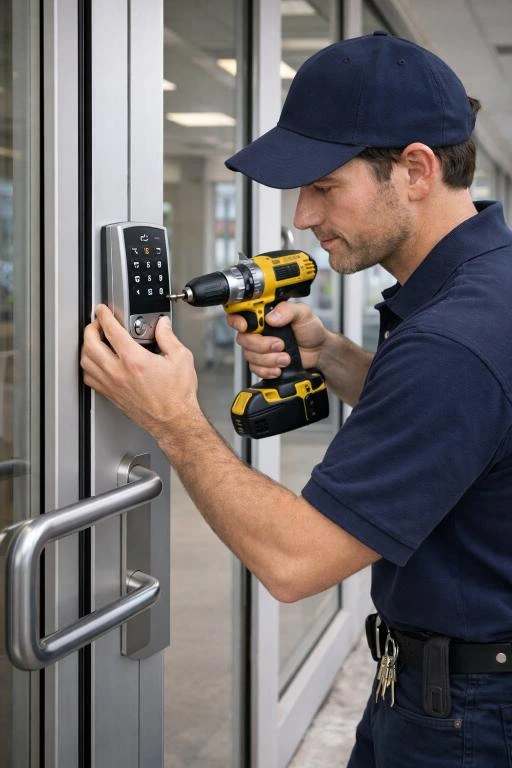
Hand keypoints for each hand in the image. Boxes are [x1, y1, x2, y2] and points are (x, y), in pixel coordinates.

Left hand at [81, 305, 199, 442]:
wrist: (174, 421)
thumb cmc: (177, 396)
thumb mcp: (180, 358)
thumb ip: (168, 337)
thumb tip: (162, 325)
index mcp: (134, 360)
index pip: (111, 330)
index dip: (104, 315)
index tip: (102, 310)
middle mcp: (119, 372)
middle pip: (90, 344)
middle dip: (90, 328)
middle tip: (96, 323)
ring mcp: (112, 385)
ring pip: (86, 361)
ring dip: (86, 347)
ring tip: (94, 340)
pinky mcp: (111, 395)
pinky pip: (89, 378)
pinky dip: (88, 366)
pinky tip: (96, 363)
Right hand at [226, 301, 327, 378]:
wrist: (319, 351)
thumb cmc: (310, 330)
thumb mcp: (303, 313)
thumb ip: (287, 310)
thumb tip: (271, 317)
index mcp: (263, 316)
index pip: (240, 314)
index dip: (236, 321)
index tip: (244, 326)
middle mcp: (259, 332)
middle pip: (244, 339)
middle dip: (262, 345)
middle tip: (280, 345)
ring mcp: (259, 349)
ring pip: (250, 356)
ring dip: (269, 359)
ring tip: (285, 358)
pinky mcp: (263, 363)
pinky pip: (255, 369)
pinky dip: (267, 370)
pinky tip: (279, 368)